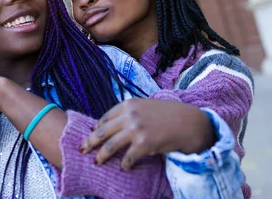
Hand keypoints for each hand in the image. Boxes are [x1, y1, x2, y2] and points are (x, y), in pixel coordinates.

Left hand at [80, 98, 214, 170]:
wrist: (189, 123)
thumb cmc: (170, 115)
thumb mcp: (147, 106)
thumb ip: (131, 112)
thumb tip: (115, 124)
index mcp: (129, 104)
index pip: (106, 116)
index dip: (97, 127)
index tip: (91, 134)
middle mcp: (130, 115)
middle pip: (103, 131)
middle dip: (90, 141)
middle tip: (82, 149)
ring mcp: (136, 129)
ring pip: (111, 145)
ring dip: (101, 155)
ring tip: (96, 161)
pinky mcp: (144, 144)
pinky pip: (128, 157)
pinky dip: (124, 164)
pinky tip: (123, 167)